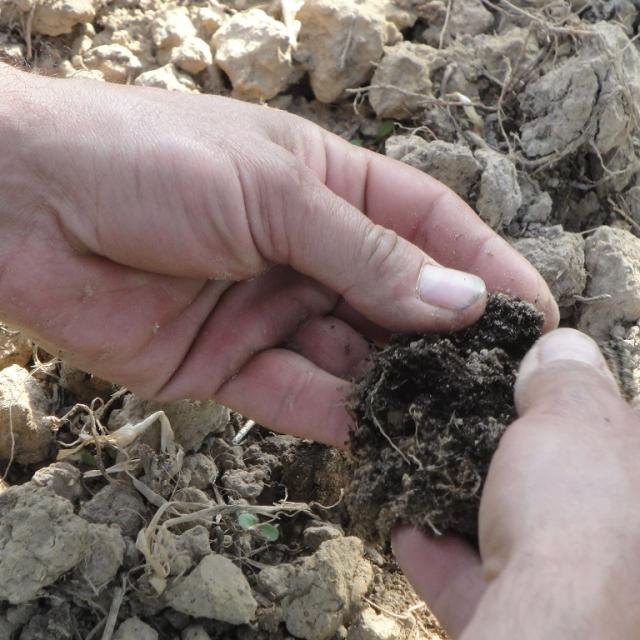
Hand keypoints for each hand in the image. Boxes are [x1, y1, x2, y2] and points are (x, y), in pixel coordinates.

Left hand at [0, 65, 556, 445]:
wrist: (23, 206)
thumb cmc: (149, 161)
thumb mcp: (275, 193)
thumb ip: (366, 256)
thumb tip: (459, 299)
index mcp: (325, 188)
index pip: (426, 227)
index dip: (482, 265)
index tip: (532, 310)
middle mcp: (304, 251)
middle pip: (394, 299)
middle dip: (441, 337)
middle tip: (494, 380)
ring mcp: (268, 309)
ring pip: (350, 356)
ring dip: (393, 384)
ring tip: (444, 416)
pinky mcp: (225, 363)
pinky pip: (294, 395)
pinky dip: (332, 416)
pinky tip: (375, 433)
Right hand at [393, 329, 639, 637]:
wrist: (549, 627)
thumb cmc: (577, 512)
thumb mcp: (574, 415)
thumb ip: (565, 376)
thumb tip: (561, 344)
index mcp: (636, 476)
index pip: (600, 426)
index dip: (552, 398)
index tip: (506, 382)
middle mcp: (619, 538)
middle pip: (547, 482)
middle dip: (497, 454)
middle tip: (453, 422)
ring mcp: (575, 586)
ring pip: (508, 533)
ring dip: (459, 505)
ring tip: (420, 472)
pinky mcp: (528, 621)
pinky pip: (475, 581)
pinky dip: (439, 555)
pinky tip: (406, 529)